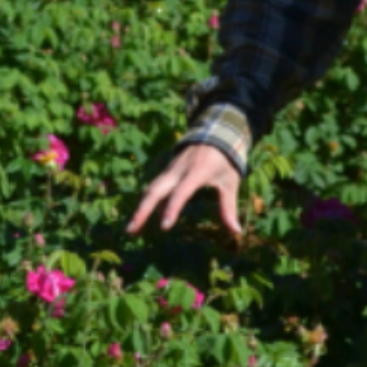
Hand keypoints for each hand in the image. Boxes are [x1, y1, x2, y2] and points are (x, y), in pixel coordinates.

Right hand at [128, 144, 243, 239]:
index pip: (181, 193)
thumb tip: (236, 231)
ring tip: (131, 229)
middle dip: (142, 210)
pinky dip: (146, 202)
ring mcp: (170, 170)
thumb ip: (229, 206)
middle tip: (131, 230)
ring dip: (140, 208)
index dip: (172, 209)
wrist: (213, 134)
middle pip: (155, 190)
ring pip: (150, 189)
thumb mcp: (230, 182)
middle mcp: (178, 171)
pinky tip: (141, 218)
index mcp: (196, 172)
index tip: (164, 227)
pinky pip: (154, 187)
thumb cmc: (224, 161)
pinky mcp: (167, 172)